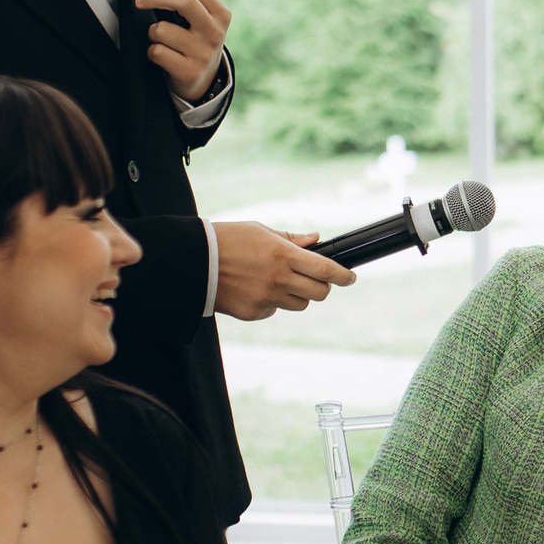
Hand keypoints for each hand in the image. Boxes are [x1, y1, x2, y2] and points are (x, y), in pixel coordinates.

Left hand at [136, 0, 233, 103]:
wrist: (204, 82)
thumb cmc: (195, 41)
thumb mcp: (201, 20)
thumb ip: (188, 0)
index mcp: (220, 14)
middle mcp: (215, 32)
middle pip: (184, 2)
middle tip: (140, 0)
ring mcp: (203, 53)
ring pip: (162, 29)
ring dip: (152, 33)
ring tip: (161, 40)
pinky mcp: (190, 71)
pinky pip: (157, 52)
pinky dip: (152, 52)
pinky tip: (162, 56)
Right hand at [214, 224, 352, 319]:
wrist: (192, 262)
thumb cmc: (226, 240)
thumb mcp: (260, 231)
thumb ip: (291, 239)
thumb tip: (316, 240)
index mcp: (283, 255)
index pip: (326, 269)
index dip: (344, 276)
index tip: (351, 277)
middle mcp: (279, 279)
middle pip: (319, 293)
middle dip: (322, 287)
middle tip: (314, 279)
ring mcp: (267, 298)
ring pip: (299, 304)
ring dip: (297, 294)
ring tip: (277, 280)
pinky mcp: (254, 313)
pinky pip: (274, 310)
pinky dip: (272, 302)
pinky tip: (255, 288)